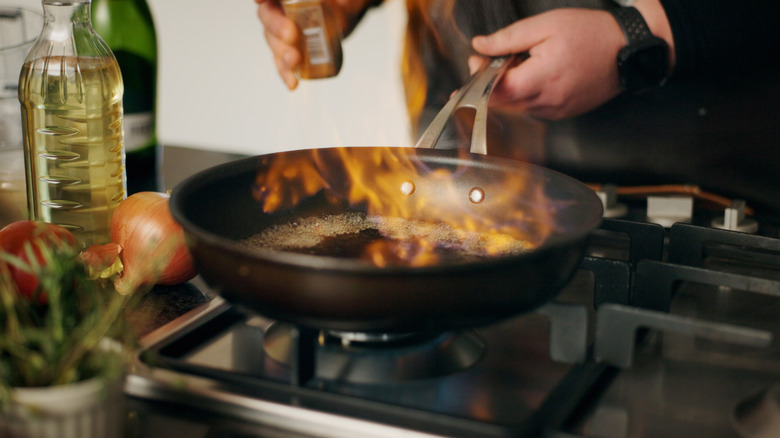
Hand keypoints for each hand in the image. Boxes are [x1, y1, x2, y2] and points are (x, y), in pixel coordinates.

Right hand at [255, 0, 378, 89]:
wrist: (348, 9)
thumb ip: (346, 0)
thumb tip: (344, 4)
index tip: (261, 1)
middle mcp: (280, 7)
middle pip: (267, 15)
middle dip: (276, 27)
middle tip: (291, 36)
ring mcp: (282, 29)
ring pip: (273, 41)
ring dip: (282, 53)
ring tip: (295, 61)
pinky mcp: (290, 48)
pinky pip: (282, 62)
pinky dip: (286, 73)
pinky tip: (292, 83)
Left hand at [471, 8, 625, 120]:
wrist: (628, 51)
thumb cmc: (591, 34)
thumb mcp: (546, 25)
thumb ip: (508, 39)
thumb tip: (479, 46)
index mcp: (541, 79)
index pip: (496, 92)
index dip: (479, 80)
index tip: (474, 64)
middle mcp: (547, 102)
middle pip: (503, 102)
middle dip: (491, 83)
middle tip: (491, 59)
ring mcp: (555, 111)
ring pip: (516, 107)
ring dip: (509, 89)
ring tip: (520, 64)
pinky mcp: (562, 114)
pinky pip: (532, 108)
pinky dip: (526, 94)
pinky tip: (535, 75)